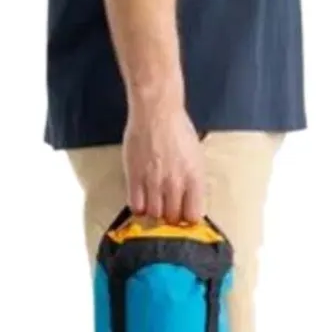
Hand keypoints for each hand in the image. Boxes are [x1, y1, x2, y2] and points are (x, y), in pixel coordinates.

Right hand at [123, 101, 204, 223]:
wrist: (156, 112)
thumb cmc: (178, 130)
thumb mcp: (197, 157)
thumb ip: (194, 182)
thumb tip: (192, 203)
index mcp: (194, 179)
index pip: (193, 216)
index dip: (188, 219)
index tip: (184, 216)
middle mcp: (175, 184)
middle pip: (172, 218)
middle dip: (171, 218)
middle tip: (167, 211)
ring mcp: (154, 182)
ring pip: (154, 215)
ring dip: (154, 213)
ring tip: (154, 205)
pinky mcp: (135, 177)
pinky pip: (136, 205)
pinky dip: (139, 207)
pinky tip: (142, 200)